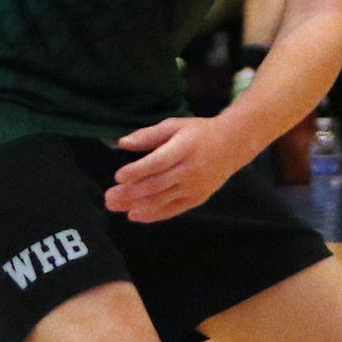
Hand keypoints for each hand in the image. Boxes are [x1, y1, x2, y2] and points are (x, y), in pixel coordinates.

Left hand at [105, 115, 238, 223]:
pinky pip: (173, 209)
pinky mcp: (198, 198)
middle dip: (130, 193)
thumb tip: (122, 143)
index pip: (158, 162)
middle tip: (108, 197)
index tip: (118, 176)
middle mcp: (190, 170)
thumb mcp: (174, 126)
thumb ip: (148, 135)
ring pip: (163, 200)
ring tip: (114, 207)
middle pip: (157, 185)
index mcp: (184, 148)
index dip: (137, 170)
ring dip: (137, 205)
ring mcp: (195, 187)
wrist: (233, 145)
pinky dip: (153, 214)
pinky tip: (134, 215)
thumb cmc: (198, 132)